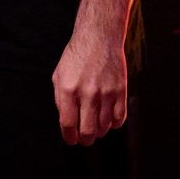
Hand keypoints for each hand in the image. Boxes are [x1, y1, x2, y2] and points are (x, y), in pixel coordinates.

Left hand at [51, 26, 127, 145]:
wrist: (98, 39)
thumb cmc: (77, 57)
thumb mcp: (58, 75)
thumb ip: (60, 99)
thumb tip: (66, 121)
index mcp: (68, 90)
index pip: (68, 125)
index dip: (69, 137)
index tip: (71, 139)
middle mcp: (87, 94)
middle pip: (88, 132)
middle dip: (85, 139)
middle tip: (84, 137)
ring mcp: (106, 94)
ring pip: (104, 128)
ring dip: (99, 131)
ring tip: (95, 124)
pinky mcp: (120, 92)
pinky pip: (119, 120)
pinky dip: (114, 124)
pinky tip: (108, 118)